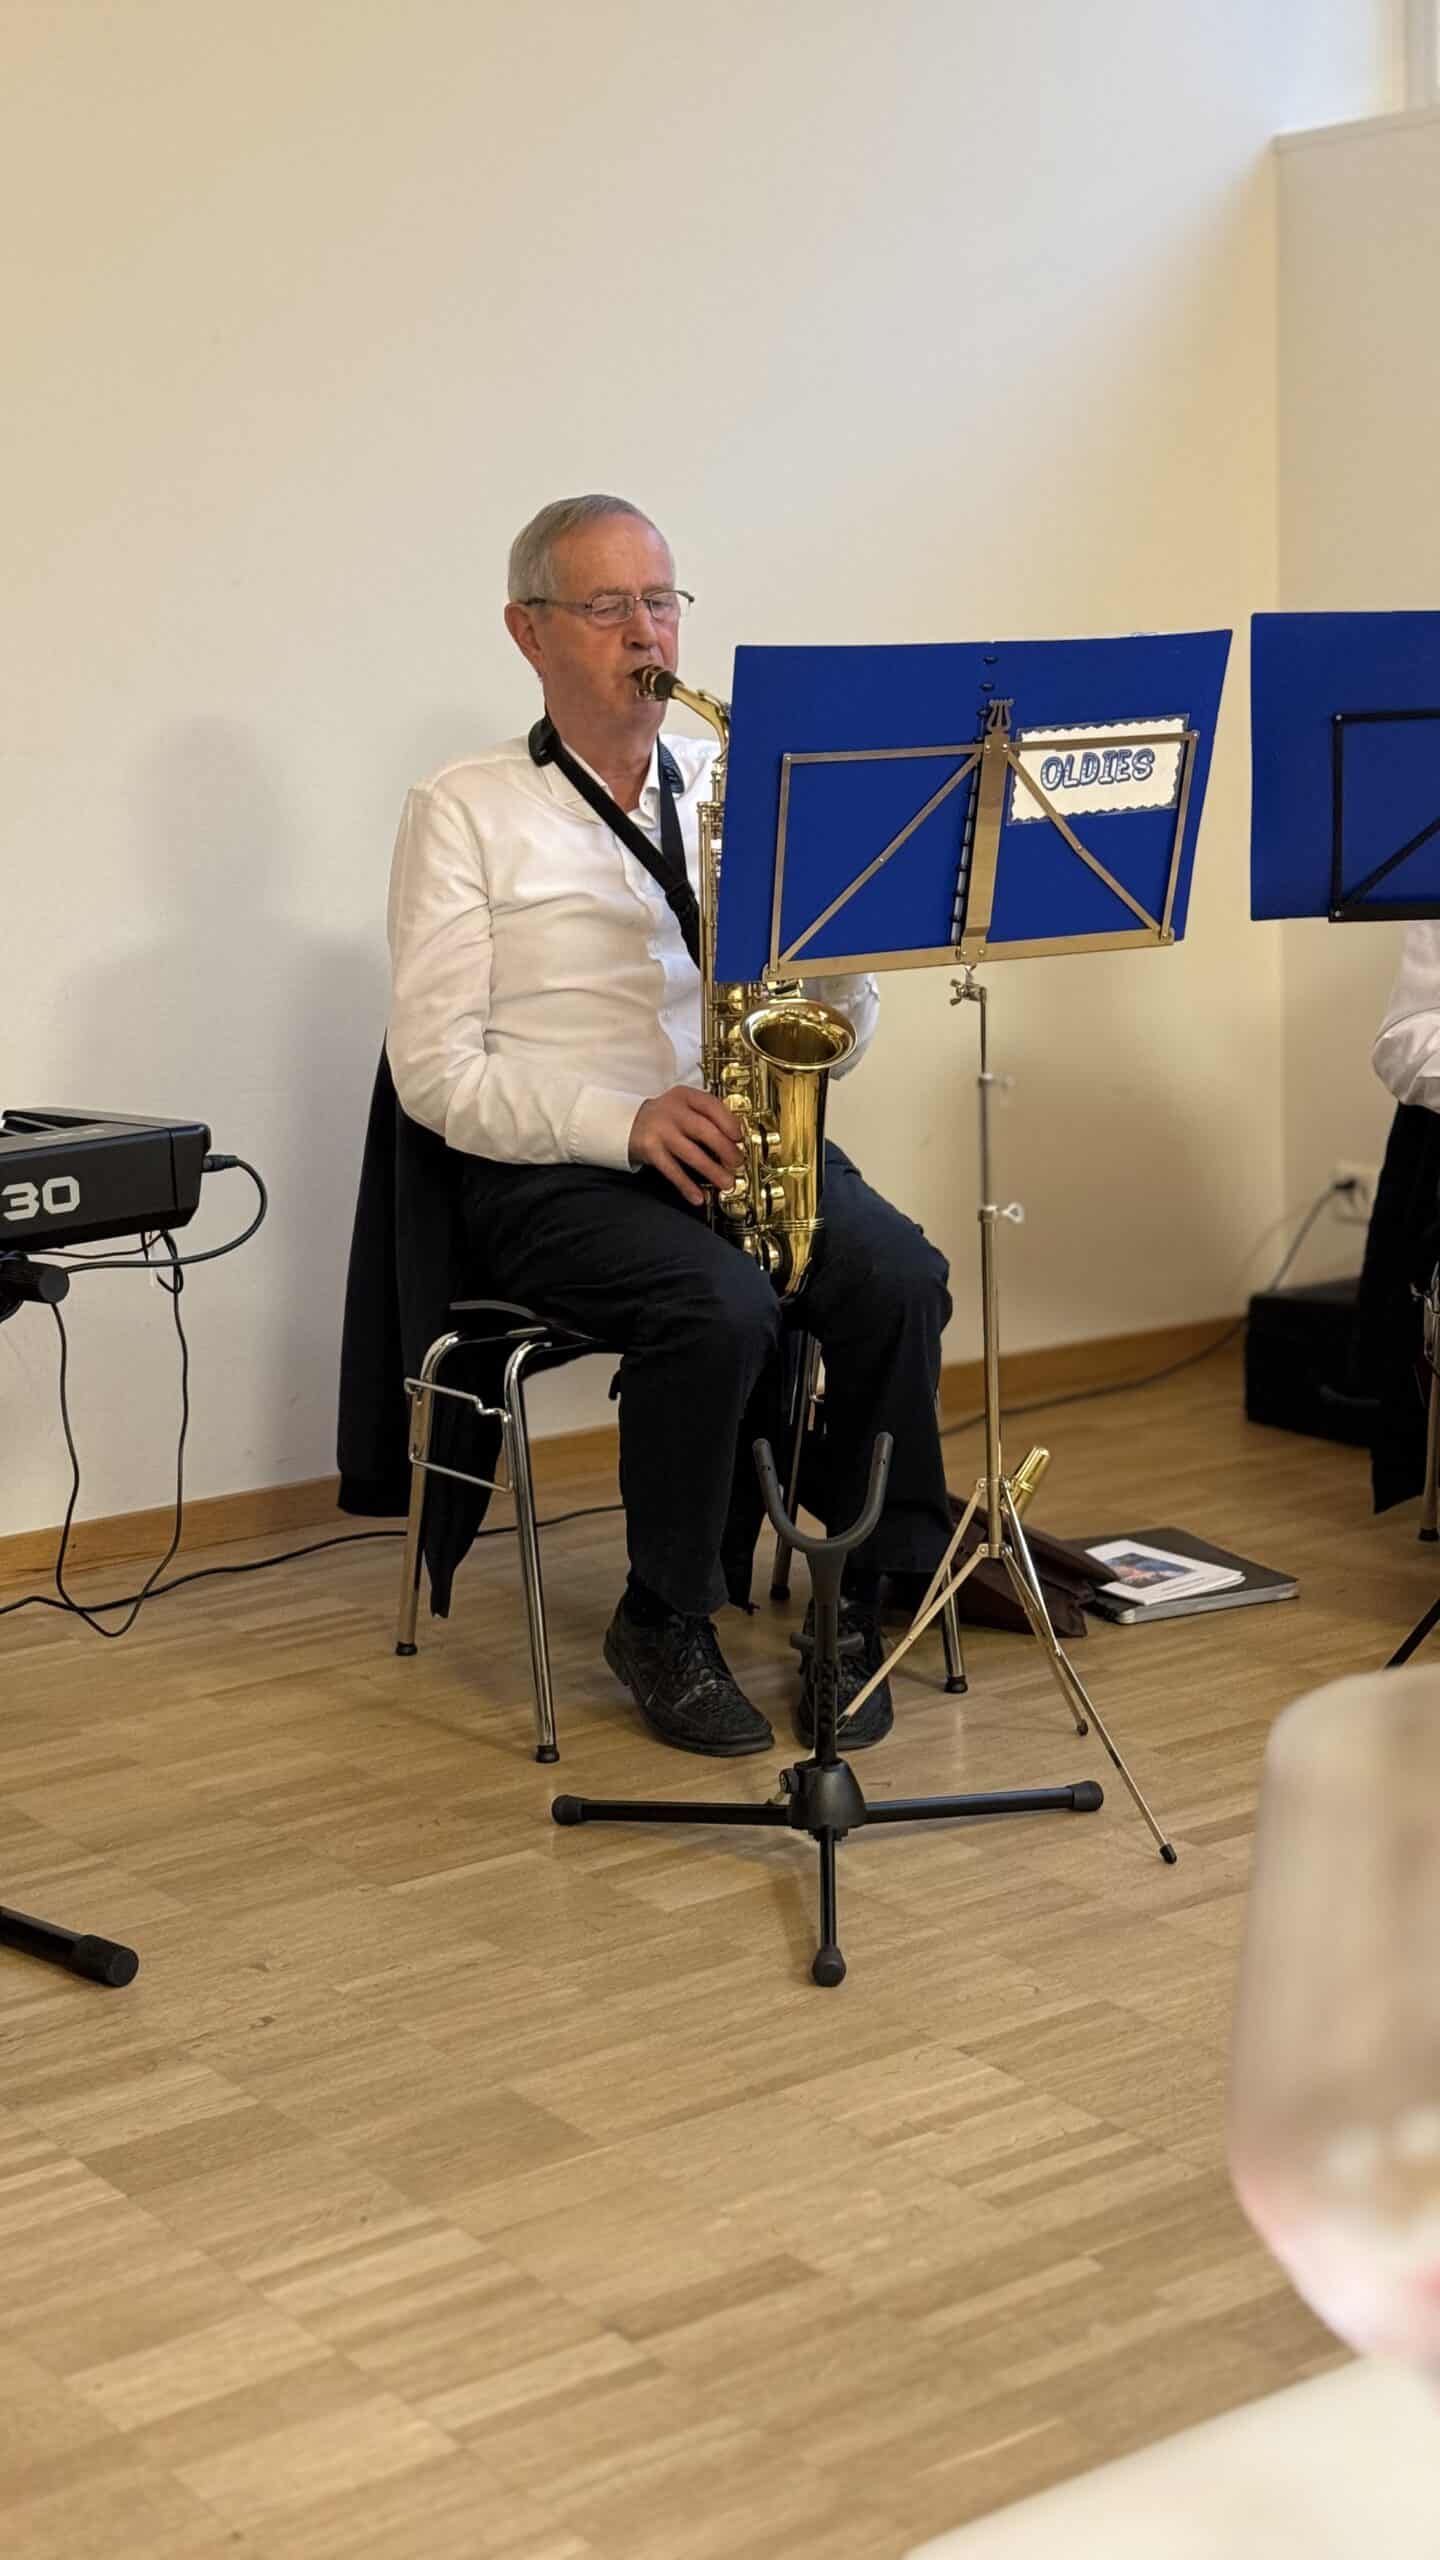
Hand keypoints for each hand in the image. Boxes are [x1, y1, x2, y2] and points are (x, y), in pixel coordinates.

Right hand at [629, 1086, 744, 1205]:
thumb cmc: (666, 1116)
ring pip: (691, 1153)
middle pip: (704, 1130)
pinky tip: (698, 1196)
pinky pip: (672, 1171)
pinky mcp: (650, 1150)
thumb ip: (707, 1116)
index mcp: (685, 1096)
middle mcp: (672, 1111)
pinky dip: (687, 1185)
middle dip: (725, 1149)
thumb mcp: (685, 1105)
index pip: (711, 1105)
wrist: (630, 1121)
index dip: (728, 1122)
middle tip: (737, 1162)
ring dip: (712, 1170)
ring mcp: (660, 1131)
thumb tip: (736, 1140)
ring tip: (726, 1182)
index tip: (739, 1137)